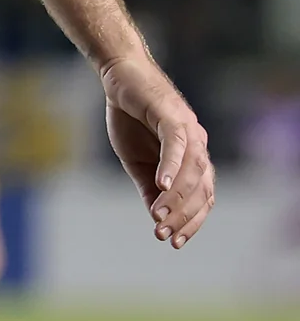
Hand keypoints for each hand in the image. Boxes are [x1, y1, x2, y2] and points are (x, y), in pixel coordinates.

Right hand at [99, 55, 213, 248]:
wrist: (120, 77)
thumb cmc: (130, 116)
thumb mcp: (136, 160)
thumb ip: (149, 186)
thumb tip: (156, 217)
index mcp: (193, 158)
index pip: (202, 198)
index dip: (191, 222)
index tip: (174, 242)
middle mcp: (198, 146)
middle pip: (201, 190)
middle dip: (183, 216)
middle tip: (163, 234)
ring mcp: (189, 131)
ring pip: (191, 173)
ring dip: (175, 199)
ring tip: (157, 216)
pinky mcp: (173, 116)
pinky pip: (177, 146)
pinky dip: (171, 168)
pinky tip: (161, 186)